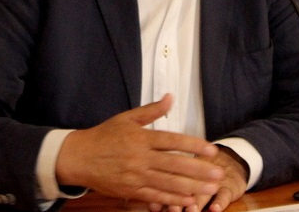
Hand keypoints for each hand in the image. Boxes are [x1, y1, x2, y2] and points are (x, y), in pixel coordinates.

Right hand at [55, 94, 224, 207]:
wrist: (79, 157)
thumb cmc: (103, 136)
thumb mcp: (126, 118)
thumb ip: (151, 110)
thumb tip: (170, 97)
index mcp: (140, 138)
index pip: (171, 141)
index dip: (192, 146)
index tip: (211, 149)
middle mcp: (139, 157)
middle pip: (174, 165)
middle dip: (199, 170)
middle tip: (219, 173)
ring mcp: (135, 176)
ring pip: (168, 183)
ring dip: (192, 187)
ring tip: (210, 188)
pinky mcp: (131, 190)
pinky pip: (155, 197)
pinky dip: (173, 199)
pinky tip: (188, 200)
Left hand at [149, 146, 247, 211]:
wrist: (229, 161)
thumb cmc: (200, 174)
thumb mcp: (189, 176)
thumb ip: (171, 189)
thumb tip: (152, 205)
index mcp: (183, 173)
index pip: (170, 183)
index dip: (161, 196)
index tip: (154, 206)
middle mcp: (198, 178)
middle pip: (186, 189)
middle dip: (178, 201)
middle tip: (173, 210)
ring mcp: (214, 182)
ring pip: (204, 193)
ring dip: (198, 202)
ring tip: (192, 209)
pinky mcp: (230, 186)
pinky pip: (225, 195)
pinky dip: (220, 202)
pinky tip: (215, 209)